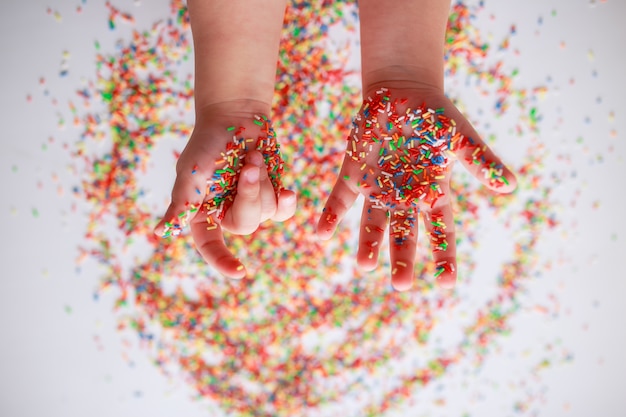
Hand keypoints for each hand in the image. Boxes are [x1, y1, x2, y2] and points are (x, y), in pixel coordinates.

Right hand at [155, 104, 295, 278]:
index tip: (240, 272)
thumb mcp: (191, 174)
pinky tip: (288, 190)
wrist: (235, 116)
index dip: (223, 260)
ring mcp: (251, 204)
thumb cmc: (207, 143)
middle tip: (249, 163)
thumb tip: (161, 233)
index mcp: (204, 213)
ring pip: (267, 211)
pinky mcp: (271, 194)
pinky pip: (284, 210)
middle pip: (246, 224)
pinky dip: (287, 201)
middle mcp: (227, 213)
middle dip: (251, 193)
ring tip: (254, 156)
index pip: (211, 245)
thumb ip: (181, 204)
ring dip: (263, 180)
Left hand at [317, 87, 516, 290]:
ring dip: (368, 244)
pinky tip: (320, 234)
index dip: (444, 255)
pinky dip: (331, 214)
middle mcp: (404, 197)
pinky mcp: (355, 173)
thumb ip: (481, 161)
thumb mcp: (460, 137)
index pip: (441, 229)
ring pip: (372, 222)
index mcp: (432, 192)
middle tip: (401, 285)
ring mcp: (378, 187)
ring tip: (364, 266)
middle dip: (402, 258)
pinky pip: (341, 197)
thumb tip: (510, 186)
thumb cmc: (435, 114)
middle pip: (405, 234)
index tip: (446, 284)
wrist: (401, 90)